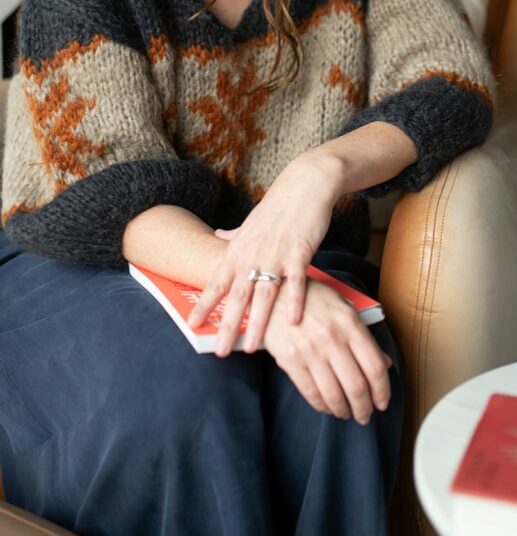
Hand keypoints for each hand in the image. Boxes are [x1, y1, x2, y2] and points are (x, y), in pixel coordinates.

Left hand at [188, 151, 342, 355]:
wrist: (304, 185)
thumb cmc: (278, 206)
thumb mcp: (251, 222)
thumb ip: (235, 235)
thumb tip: (218, 235)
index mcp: (239, 249)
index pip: (217, 282)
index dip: (205, 304)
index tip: (192, 325)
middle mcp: (253, 254)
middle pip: (238, 296)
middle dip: (228, 325)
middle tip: (221, 350)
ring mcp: (276, 254)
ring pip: (264, 294)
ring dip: (258, 322)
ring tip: (253, 347)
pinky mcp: (299, 252)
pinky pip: (296, 282)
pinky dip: (294, 302)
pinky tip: (292, 322)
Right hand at [263, 277, 392, 423]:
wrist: (274, 292)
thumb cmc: (313, 298)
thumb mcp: (343, 308)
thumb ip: (364, 337)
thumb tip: (385, 363)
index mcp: (350, 324)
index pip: (374, 367)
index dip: (382, 391)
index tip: (383, 403)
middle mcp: (332, 339)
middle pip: (356, 386)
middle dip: (364, 408)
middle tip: (365, 416)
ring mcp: (310, 351)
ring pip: (334, 394)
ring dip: (344, 411)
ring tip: (347, 414)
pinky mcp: (290, 360)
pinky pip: (311, 393)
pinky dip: (322, 406)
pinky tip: (327, 408)